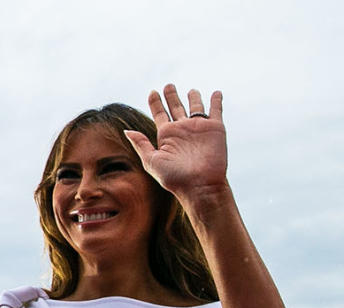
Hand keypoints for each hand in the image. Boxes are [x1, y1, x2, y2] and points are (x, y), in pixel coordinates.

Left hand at [124, 83, 227, 202]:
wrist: (199, 185)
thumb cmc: (174, 178)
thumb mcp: (152, 161)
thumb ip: (141, 144)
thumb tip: (127, 131)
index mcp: (166, 136)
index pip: (159, 114)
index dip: (155, 103)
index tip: (152, 92)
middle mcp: (182, 130)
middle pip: (175, 108)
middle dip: (172, 96)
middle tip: (169, 85)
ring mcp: (199, 128)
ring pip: (196, 107)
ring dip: (194, 97)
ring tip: (192, 90)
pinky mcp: (215, 128)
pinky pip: (216, 110)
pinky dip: (216, 101)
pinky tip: (216, 93)